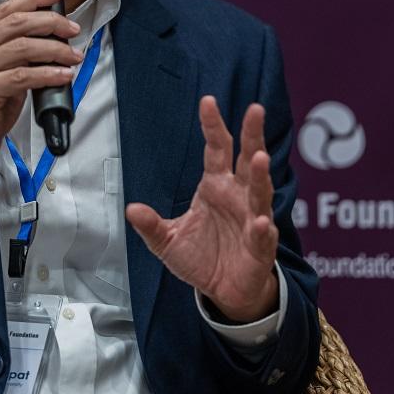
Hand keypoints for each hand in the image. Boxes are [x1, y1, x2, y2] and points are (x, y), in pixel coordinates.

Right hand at [0, 0, 82, 188]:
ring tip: (73, 56)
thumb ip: (13, 51)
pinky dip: (48, 74)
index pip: (4, 9)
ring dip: (55, 50)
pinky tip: (63, 75)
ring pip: (23, 47)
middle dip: (51, 22)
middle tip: (72, 30)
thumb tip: (49, 36)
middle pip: (17, 23)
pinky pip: (23, 76)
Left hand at [125, 96, 279, 322]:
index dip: (213, 126)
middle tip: (255, 110)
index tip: (208, 102)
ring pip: (260, 191)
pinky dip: (262, 228)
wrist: (224, 290)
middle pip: (247, 159)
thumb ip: (152, 226)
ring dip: (260, 176)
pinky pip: (262, 234)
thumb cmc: (202, 258)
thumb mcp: (168, 242)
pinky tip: (261, 222)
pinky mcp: (260, 246)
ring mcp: (252, 218)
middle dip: (252, 135)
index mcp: (216, 186)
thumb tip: (131, 209)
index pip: (217, 149)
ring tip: (259, 159)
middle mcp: (238, 196)